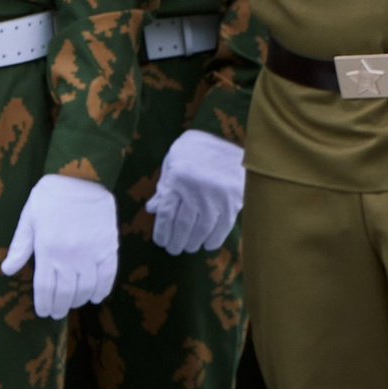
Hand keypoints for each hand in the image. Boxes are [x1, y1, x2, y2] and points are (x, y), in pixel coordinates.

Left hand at [4, 172, 119, 319]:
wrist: (82, 176)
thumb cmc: (50, 196)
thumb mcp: (29, 218)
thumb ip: (20, 246)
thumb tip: (7, 270)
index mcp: (47, 251)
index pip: (45, 289)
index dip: (44, 304)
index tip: (44, 312)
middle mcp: (69, 257)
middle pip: (65, 293)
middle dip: (60, 308)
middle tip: (57, 313)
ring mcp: (91, 253)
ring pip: (86, 288)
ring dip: (79, 300)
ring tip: (73, 303)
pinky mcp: (108, 247)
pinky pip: (108, 276)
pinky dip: (102, 290)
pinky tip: (95, 296)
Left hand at [148, 128, 243, 256]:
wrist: (235, 139)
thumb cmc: (199, 149)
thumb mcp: (175, 160)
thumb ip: (164, 185)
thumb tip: (152, 210)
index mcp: (178, 178)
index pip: (165, 214)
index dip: (162, 231)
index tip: (161, 242)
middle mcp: (196, 189)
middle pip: (182, 225)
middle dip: (176, 242)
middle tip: (174, 249)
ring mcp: (216, 196)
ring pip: (201, 229)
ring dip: (193, 242)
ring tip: (189, 247)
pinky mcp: (234, 200)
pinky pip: (222, 227)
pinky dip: (214, 239)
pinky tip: (207, 243)